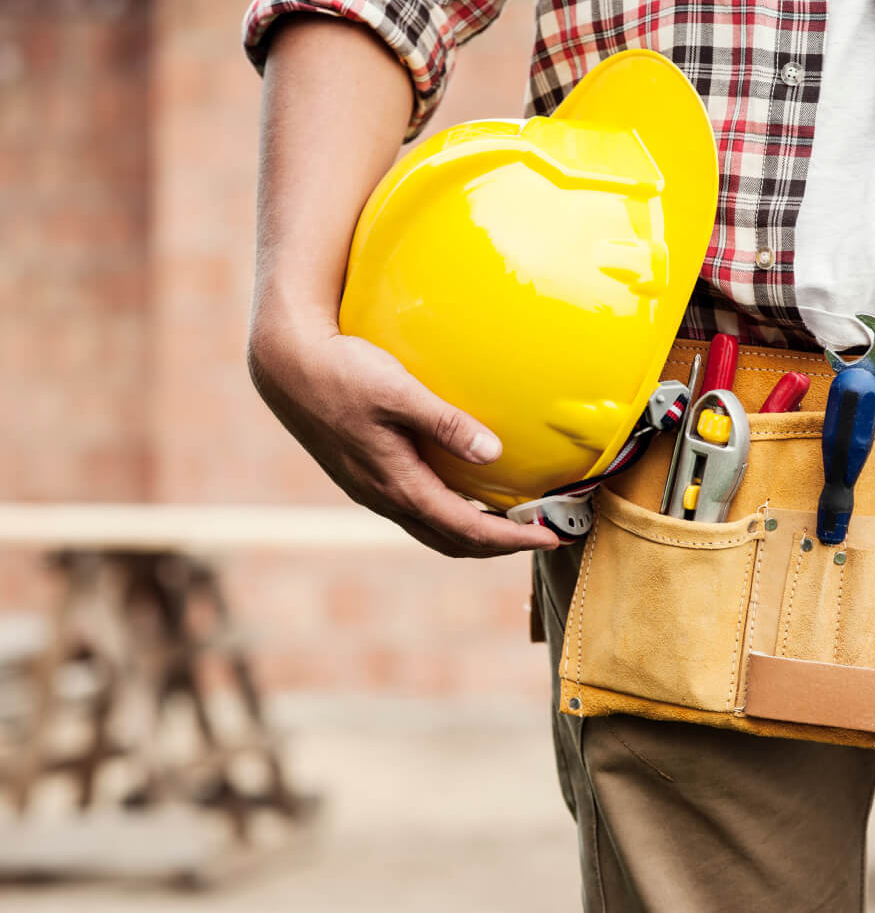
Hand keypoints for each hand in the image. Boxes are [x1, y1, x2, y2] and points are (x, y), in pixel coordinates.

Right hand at [247, 304, 559, 557]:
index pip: (467, 530)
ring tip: (510, 522)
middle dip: (498, 546)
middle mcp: (385, 497)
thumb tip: (495, 454)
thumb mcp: (398, 392)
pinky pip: (417, 511)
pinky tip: (465, 492)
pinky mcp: (366, 476)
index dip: (512, 539)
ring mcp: (373, 490)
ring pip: (432, 530)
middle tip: (540, 534)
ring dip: (473, 533)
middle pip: (452, 542)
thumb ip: (447, 423)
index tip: (551, 536)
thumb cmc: (342, 372)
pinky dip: (449, 515)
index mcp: (398, 485)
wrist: (286, 366)